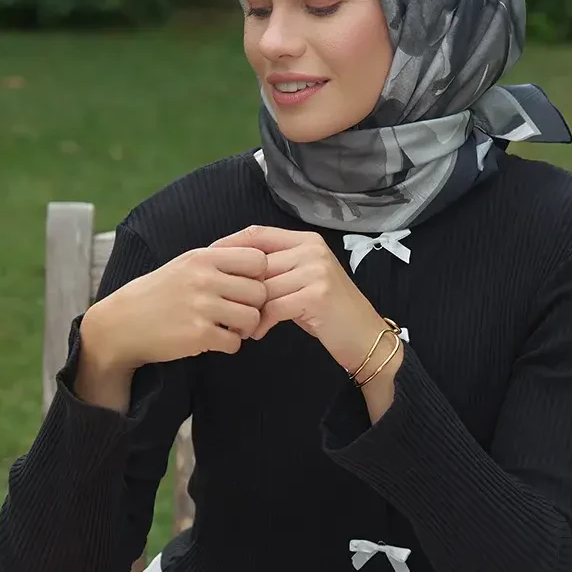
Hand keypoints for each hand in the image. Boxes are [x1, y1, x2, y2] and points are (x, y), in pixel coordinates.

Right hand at [81, 246, 267, 372]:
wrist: (122, 324)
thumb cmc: (159, 293)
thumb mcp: (185, 264)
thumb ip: (220, 258)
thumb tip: (262, 257)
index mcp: (203, 257)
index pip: (258, 260)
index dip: (259, 277)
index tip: (244, 288)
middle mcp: (203, 278)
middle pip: (260, 291)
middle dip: (254, 306)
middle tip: (238, 313)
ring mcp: (200, 306)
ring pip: (252, 318)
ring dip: (245, 328)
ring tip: (228, 327)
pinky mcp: (197, 334)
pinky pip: (235, 342)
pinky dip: (229, 345)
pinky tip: (214, 340)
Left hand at [212, 226, 396, 376]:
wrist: (365, 337)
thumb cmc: (329, 312)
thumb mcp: (302, 282)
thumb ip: (275, 270)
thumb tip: (231, 269)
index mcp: (306, 241)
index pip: (257, 234)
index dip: (228, 245)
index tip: (206, 260)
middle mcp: (312, 250)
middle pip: (256, 263)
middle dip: (235, 286)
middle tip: (219, 305)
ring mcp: (316, 271)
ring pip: (263, 287)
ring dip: (246, 310)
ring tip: (239, 325)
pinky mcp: (317, 295)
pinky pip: (274, 307)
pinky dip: (261, 323)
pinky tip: (258, 333)